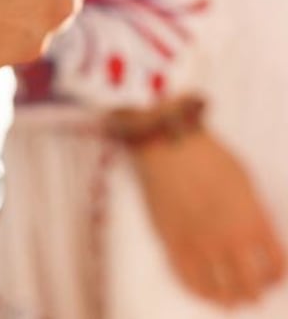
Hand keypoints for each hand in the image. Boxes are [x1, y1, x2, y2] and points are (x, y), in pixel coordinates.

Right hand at [133, 127, 285, 306]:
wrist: (168, 144)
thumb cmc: (209, 154)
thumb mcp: (245, 179)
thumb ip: (254, 211)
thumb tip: (257, 234)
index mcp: (253, 221)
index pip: (275, 265)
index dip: (276, 276)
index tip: (272, 275)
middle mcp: (229, 239)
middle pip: (250, 287)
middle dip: (255, 293)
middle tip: (253, 291)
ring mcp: (200, 244)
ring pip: (221, 292)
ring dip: (230, 299)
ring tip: (230, 298)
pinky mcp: (173, 243)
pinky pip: (190, 281)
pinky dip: (201, 292)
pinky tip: (205, 291)